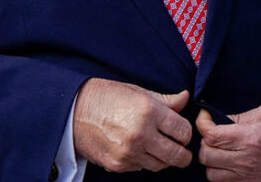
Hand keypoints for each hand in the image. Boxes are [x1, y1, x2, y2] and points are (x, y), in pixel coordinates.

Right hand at [72, 78, 192, 172]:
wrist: (74, 110)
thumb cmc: (106, 97)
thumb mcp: (137, 92)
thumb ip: (165, 100)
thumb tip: (185, 98)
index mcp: (149, 111)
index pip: (184, 131)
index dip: (186, 132)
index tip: (181, 131)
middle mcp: (141, 134)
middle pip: (177, 155)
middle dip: (183, 153)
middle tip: (179, 148)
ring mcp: (129, 152)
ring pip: (160, 165)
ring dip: (163, 158)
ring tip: (157, 146)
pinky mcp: (118, 164)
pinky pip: (141, 168)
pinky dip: (143, 161)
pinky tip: (137, 148)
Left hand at [197, 104, 260, 181]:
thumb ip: (239, 117)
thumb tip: (218, 120)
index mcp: (252, 138)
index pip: (212, 136)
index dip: (202, 123)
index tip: (206, 116)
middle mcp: (249, 160)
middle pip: (207, 156)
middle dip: (203, 141)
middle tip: (212, 130)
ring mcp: (251, 175)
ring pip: (212, 174)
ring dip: (210, 160)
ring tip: (219, 147)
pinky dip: (221, 172)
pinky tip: (228, 159)